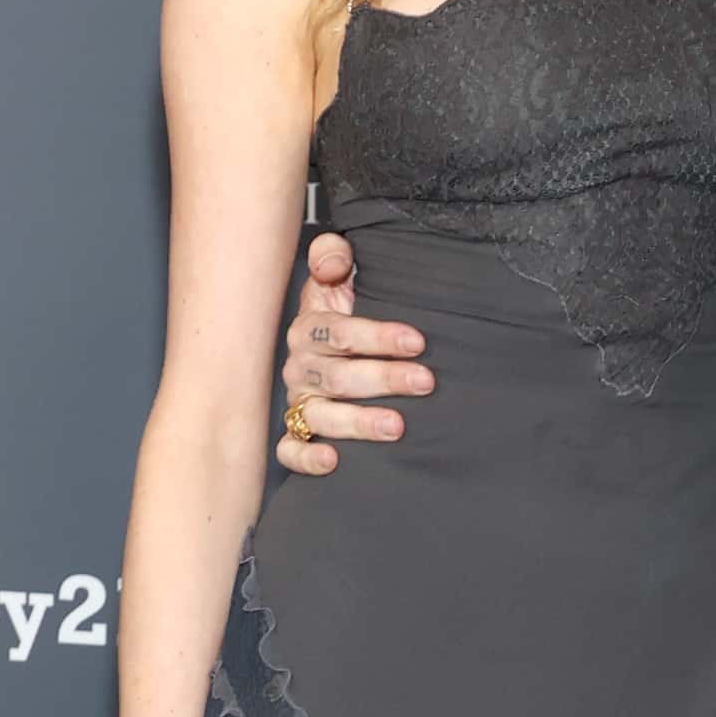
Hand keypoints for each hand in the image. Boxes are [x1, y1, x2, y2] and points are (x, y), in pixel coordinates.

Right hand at [274, 230, 432, 472]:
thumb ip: (333, 255)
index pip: (340, 333)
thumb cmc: (346, 312)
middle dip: (384, 378)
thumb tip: (333, 263)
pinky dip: (306, 458)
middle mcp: (300, 366)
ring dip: (359, 422)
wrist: (332, 349)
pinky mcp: (295, 434)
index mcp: (310, 328)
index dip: (378, 336)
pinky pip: (290, 450)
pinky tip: (333, 461)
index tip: (418, 341)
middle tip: (425, 382)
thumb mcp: (339, 277)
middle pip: (338, 376)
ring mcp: (297, 401)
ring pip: (320, 415)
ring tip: (398, 426)